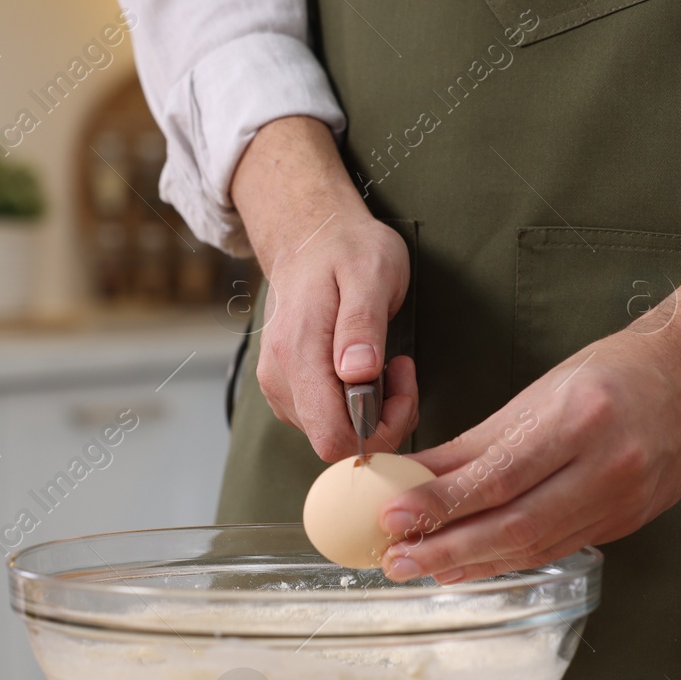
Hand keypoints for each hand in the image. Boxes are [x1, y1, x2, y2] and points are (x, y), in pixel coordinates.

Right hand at [232, 116, 417, 459]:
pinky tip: (365, 370)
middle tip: (400, 370)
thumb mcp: (370, 274)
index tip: (401, 384)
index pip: (334, 436)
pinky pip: (325, 421)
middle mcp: (279, 377)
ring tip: (384, 363)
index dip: (378, 430)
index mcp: (297, 352)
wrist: (312, 237)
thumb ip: (363, 324)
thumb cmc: (348, 251)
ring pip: (331, 435)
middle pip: (334, 442)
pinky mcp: (287, 389)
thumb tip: (358, 373)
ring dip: (370, 413)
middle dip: (381, 421)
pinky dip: (354, 407)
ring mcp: (279, 386)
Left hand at [376, 213, 680, 582]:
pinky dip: (511, 560)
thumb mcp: (542, 392)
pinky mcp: (629, 522)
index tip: (394, 515)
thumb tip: (413, 472)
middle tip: (396, 560)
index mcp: (579, 418)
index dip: (443, 501)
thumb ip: (477, 440)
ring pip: (536, 545)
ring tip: (424, 567)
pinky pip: (558, 549)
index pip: (500, 473)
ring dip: (474, 562)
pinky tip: (474, 566)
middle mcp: (605, 464)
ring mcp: (622, 499)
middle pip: (516, 522)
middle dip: (449, 546)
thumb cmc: (616, 372)